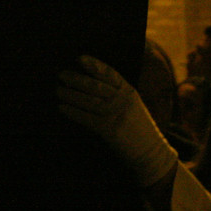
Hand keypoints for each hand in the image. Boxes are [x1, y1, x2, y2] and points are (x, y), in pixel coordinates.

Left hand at [57, 55, 176, 186]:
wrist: (151, 152)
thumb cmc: (139, 129)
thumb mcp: (133, 106)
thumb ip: (117, 95)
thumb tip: (88, 85)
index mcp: (130, 93)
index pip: (110, 74)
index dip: (94, 65)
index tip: (80, 59)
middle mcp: (123, 101)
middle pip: (95, 86)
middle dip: (76, 79)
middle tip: (62, 75)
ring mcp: (116, 115)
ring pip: (88, 100)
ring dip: (70, 95)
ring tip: (59, 91)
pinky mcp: (109, 130)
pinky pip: (86, 118)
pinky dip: (73, 112)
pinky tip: (62, 108)